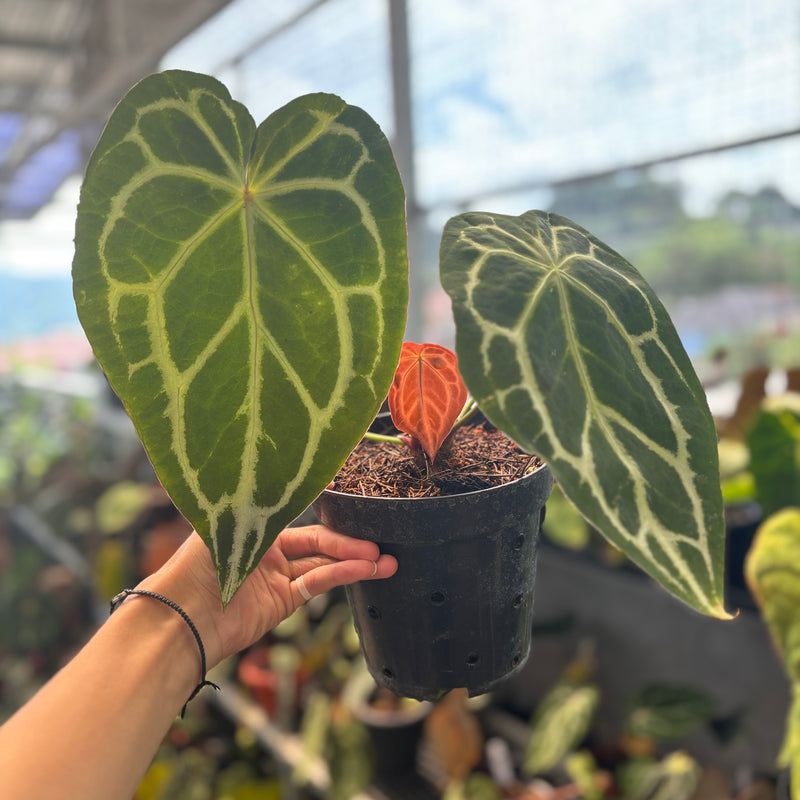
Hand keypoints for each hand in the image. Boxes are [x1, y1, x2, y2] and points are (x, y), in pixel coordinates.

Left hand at [139, 525, 396, 667]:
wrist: (184, 616)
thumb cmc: (199, 562)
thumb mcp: (234, 523)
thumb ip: (268, 505)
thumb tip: (297, 476)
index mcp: (254, 524)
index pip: (300, 512)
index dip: (328, 511)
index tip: (357, 508)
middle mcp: (267, 548)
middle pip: (318, 540)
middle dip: (350, 542)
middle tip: (381, 542)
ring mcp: (276, 576)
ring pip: (324, 564)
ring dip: (355, 562)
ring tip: (387, 561)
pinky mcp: (282, 601)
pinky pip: (317, 583)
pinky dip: (341, 576)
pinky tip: (365, 570)